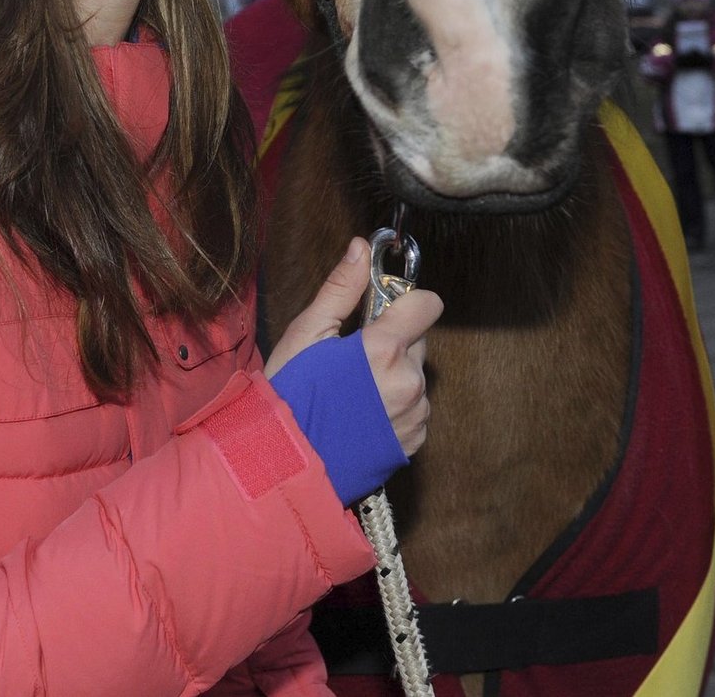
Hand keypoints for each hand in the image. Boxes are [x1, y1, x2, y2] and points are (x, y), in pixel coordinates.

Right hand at [265, 237, 442, 459]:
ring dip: (395, 375)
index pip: (427, 305)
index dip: (405, 301)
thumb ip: (342, 289)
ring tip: (353, 392)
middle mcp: (408, 382)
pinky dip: (396, 406)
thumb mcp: (306, 334)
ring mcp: (414, 415)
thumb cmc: (289, 396)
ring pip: (416, 376)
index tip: (380, 310)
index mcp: (384, 350)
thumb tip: (362, 249)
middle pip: (419, 340)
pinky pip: (416, 408)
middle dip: (393, 340)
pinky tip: (362, 415)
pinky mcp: (413, 442)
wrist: (287, 467)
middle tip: (352, 357)